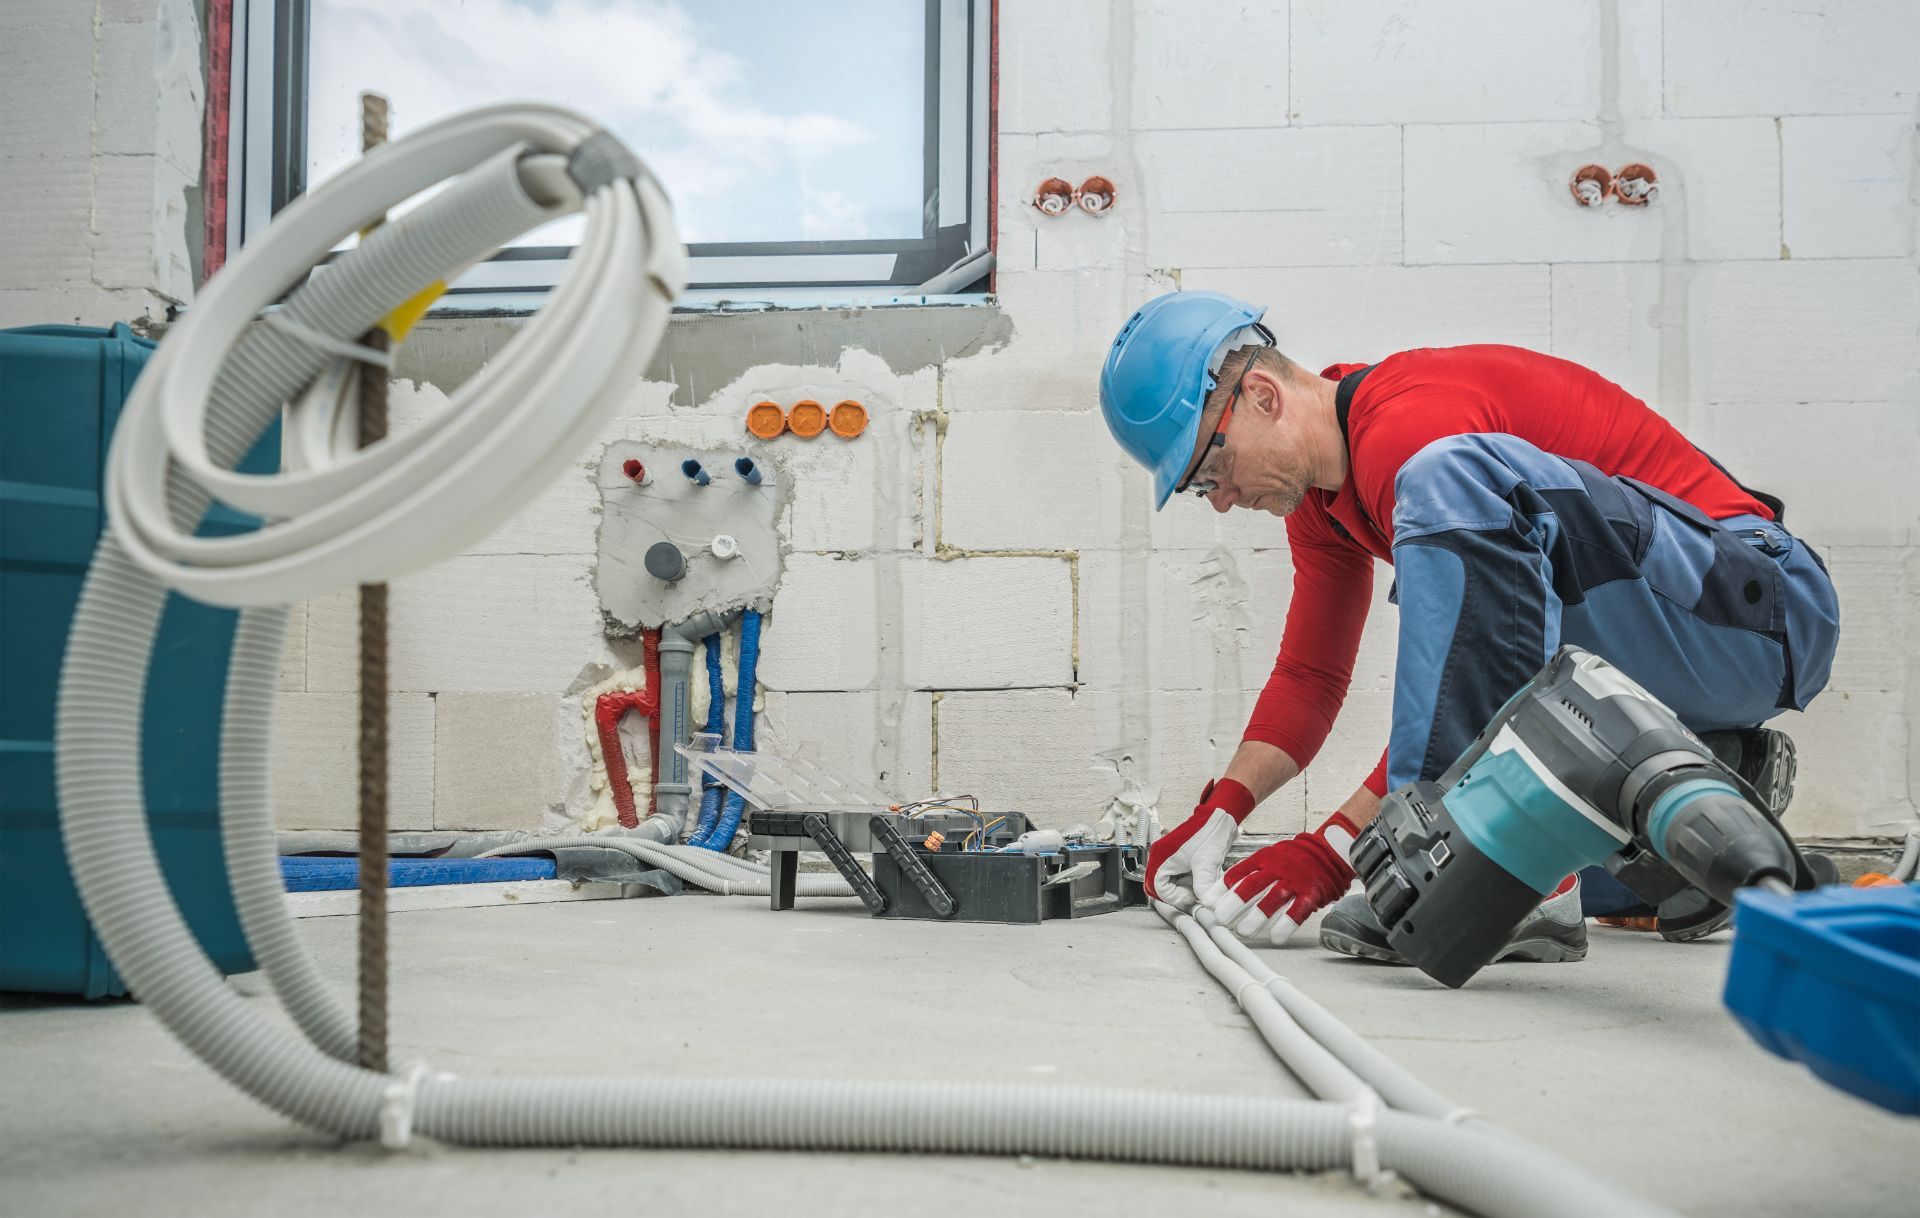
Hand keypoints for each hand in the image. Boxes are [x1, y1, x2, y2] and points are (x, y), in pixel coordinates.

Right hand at [1145, 778, 1255, 909]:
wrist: (1220, 816)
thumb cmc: (1209, 831)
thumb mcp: (1207, 862)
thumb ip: (1204, 885)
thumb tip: (1206, 904)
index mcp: (1160, 856)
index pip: (1158, 887)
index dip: (1175, 897)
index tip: (1192, 900)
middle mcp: (1161, 857)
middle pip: (1161, 887)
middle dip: (1178, 895)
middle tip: (1194, 898)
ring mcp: (1169, 858)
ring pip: (1171, 883)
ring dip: (1185, 889)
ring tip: (1200, 889)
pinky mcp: (1179, 859)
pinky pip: (1178, 877)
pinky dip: (1189, 883)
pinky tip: (1202, 881)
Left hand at [1207, 812, 1358, 944]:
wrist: (1329, 850)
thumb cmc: (1294, 858)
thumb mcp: (1270, 856)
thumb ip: (1250, 872)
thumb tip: (1224, 889)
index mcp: (1264, 858)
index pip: (1238, 873)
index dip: (1222, 889)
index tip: (1209, 904)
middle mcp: (1277, 868)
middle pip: (1251, 886)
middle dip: (1234, 903)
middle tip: (1221, 918)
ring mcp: (1294, 881)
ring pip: (1272, 899)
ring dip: (1256, 917)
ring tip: (1244, 931)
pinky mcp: (1311, 894)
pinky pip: (1297, 911)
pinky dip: (1285, 925)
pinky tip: (1275, 937)